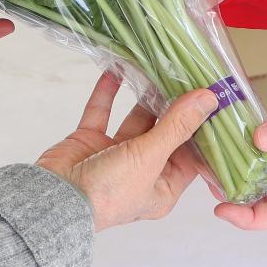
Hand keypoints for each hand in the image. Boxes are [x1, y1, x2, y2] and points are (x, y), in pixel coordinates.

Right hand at [37, 73, 214, 230]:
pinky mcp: (90, 141)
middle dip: (174, 106)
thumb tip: (208, 100)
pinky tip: (116, 71)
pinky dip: (108, 93)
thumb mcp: (149, 158)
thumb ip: (177, 126)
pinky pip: (102, 112)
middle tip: (187, 75)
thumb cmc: (107, 192)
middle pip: (164, 133)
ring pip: (135, 120)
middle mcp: (141, 172)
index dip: (202, 128)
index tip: (213, 99)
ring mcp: (115, 155)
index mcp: (163, 188)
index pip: (192, 154)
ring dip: (144, 97)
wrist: (53, 199)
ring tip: (158, 68)